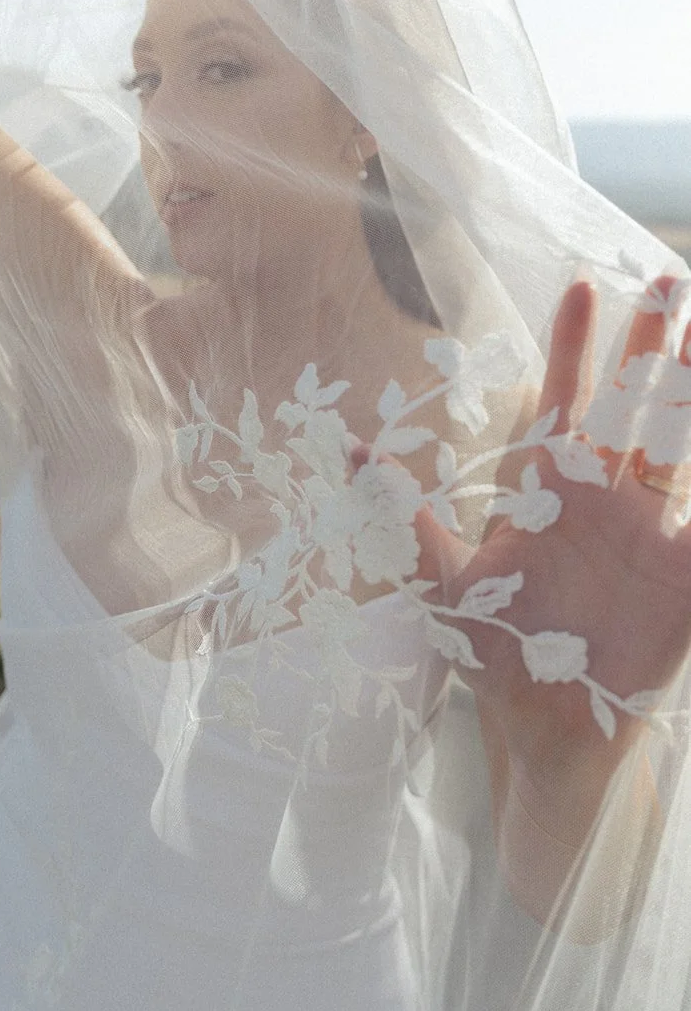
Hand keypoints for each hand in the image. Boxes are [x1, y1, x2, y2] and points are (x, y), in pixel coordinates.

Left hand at [415, 277, 690, 783]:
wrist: (541, 730)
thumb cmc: (494, 653)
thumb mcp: (445, 585)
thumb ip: (406, 520)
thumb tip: (352, 454)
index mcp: (549, 492)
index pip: (564, 403)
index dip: (574, 349)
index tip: (583, 288)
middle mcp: (604, 501)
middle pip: (632, 408)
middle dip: (650, 348)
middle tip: (671, 281)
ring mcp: (648, 535)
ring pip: (677, 447)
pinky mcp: (683, 580)